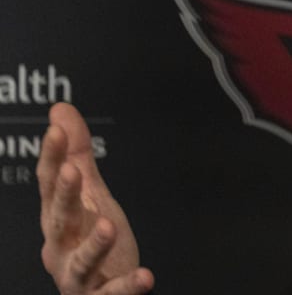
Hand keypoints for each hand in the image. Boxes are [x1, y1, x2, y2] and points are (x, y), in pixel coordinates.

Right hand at [37, 103, 154, 293]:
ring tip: (108, 226)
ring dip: (93, 245)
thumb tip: (60, 111)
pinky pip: (113, 294)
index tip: (55, 130)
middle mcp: (61, 247)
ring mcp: (78, 275)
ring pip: (82, 261)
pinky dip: (127, 287)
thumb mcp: (88, 195)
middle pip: (59, 220)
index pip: (50, 185)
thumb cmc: (92, 240)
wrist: (102, 292)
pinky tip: (145, 277)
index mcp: (58, 219)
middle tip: (72, 172)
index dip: (51, 157)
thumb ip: (76, 155)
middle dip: (64, 196)